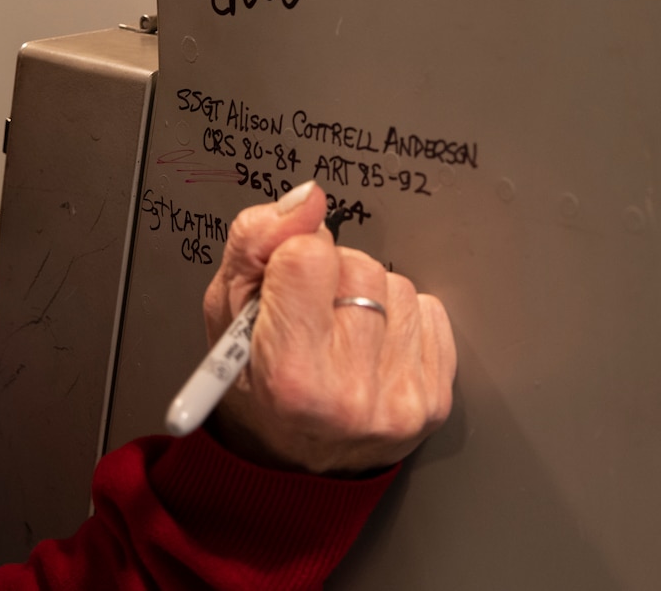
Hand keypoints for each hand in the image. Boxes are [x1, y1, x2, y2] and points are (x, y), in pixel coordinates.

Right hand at [203, 180, 455, 475]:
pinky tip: (372, 349)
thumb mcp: (226, 307)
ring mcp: (399, 401)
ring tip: (340, 337)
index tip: (283, 288)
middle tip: (311, 317)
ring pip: (399, 287)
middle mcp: (349, 395)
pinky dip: (402, 320)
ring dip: (369, 298)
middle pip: (360, 266)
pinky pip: (432, 312)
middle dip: (333, 277)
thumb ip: (255, 242)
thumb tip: (309, 197)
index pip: (309, 255)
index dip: (291, 258)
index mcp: (290, 375)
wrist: (293, 463)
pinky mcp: (434, 402)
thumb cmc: (253, 380)